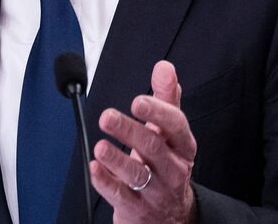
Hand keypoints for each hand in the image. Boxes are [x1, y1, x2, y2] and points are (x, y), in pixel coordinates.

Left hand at [90, 61, 197, 223]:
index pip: (175, 125)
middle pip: (153, 147)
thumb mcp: (171, 133)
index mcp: (183, 146)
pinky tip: (95, 168)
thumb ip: (166, 98)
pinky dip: (106, 182)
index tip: (137, 101)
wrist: (172, 216)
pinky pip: (120, 195)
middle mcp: (173, 168)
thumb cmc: (167, 164)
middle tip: (107, 117)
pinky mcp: (136, 209)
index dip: (157, 112)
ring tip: (100, 145)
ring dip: (116, 159)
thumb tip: (164, 67)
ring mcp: (155, 191)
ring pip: (136, 174)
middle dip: (129, 130)